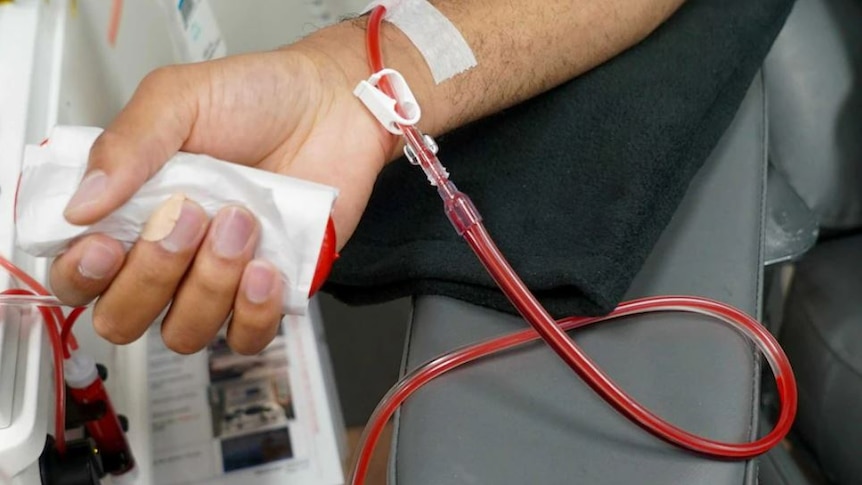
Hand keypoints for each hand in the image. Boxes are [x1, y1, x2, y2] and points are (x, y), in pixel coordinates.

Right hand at [50, 26, 395, 354]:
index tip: (105, 245)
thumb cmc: (259, 99)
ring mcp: (217, 279)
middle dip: (151, 274)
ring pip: (183, 333)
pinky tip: (266, 266)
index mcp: (131, 211)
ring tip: (241, 223)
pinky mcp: (267, 293)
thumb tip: (79, 205)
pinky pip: (245, 338)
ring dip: (209, 284)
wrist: (334, 107)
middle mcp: (169, 255)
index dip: (82, 275)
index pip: (78, 275)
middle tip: (189, 215)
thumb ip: (126, 145)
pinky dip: (253, 312)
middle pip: (123, 317)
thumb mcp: (179, 98)